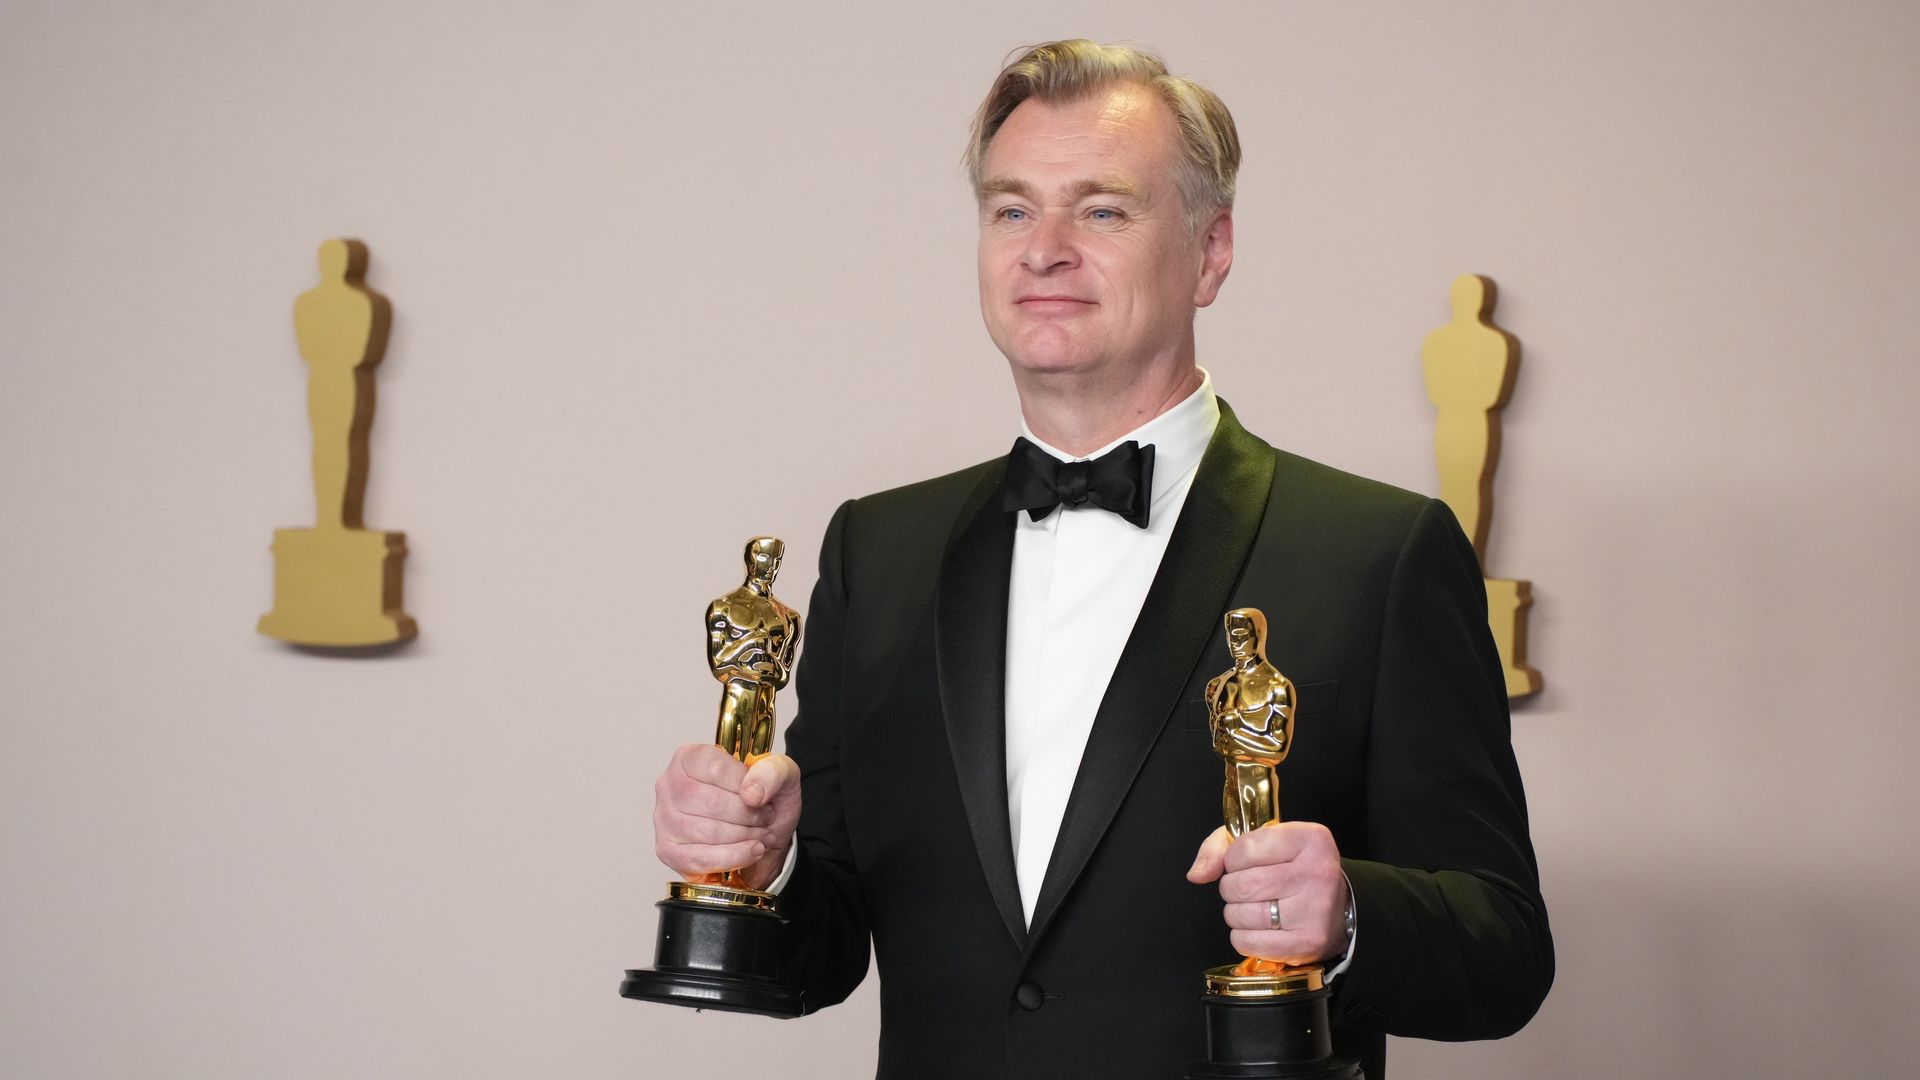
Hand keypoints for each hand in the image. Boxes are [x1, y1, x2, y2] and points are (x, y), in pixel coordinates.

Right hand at [652, 744, 800, 890]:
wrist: (763, 832)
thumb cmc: (763, 798)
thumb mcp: (780, 774)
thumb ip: (772, 772)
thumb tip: (751, 793)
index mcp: (691, 757)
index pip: (715, 769)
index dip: (743, 786)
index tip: (761, 797)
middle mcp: (670, 785)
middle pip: (711, 803)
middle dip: (747, 816)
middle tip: (764, 819)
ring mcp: (665, 819)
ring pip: (707, 832)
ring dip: (743, 837)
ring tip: (760, 834)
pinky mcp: (668, 850)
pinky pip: (700, 859)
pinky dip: (733, 857)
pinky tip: (750, 851)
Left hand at [1187, 821, 1350, 965]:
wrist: (1338, 908)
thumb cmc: (1294, 870)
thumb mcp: (1266, 842)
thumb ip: (1222, 846)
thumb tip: (1196, 874)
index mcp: (1310, 839)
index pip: (1242, 849)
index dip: (1233, 859)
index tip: (1247, 864)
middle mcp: (1316, 873)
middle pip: (1239, 885)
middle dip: (1232, 888)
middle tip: (1249, 889)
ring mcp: (1314, 910)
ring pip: (1240, 914)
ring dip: (1236, 913)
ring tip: (1257, 908)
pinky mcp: (1306, 943)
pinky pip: (1248, 942)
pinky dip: (1244, 937)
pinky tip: (1261, 928)